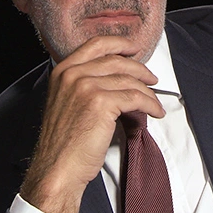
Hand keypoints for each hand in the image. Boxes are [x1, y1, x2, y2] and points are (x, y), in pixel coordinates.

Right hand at [19, 36, 164, 212]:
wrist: (57, 168)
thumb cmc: (64, 142)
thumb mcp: (67, 102)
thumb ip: (84, 83)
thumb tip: (116, 77)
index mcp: (63, 71)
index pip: (96, 44)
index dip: (120, 43)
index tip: (134, 48)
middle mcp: (72, 74)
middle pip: (117, 61)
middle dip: (140, 69)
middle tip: (152, 78)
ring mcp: (86, 86)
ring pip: (129, 80)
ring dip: (148, 91)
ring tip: (155, 101)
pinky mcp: (101, 102)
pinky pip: (135, 98)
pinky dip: (150, 104)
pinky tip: (154, 111)